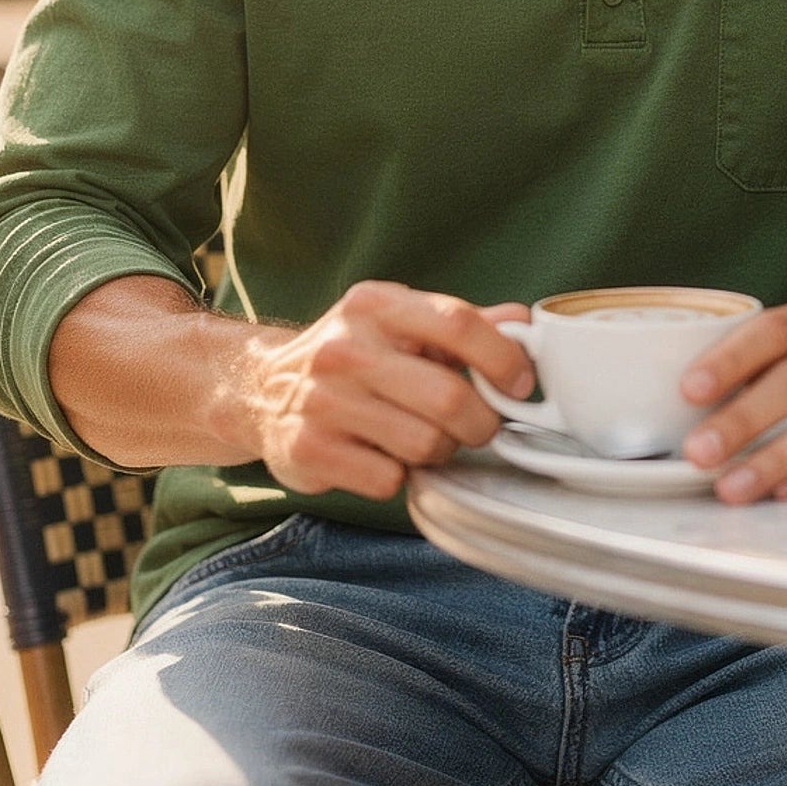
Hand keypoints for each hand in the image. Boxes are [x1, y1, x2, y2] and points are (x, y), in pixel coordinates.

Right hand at [240, 282, 532, 500]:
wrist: (262, 389)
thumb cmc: (354, 355)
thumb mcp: (402, 323)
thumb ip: (463, 325)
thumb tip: (524, 321)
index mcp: (376, 305)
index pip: (458, 324)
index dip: (503, 359)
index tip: (520, 386)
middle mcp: (344, 348)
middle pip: (450, 398)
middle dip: (480, 424)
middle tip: (475, 428)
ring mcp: (321, 400)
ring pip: (425, 445)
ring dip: (439, 452)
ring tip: (423, 439)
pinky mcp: (307, 449)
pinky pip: (388, 479)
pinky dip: (397, 477)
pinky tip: (381, 456)